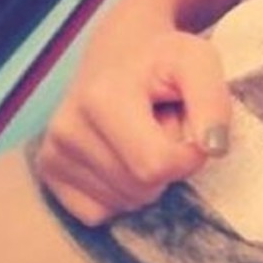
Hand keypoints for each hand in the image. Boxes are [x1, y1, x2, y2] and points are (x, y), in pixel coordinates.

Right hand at [36, 15, 231, 225]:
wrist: (119, 49)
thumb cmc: (163, 58)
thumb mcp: (197, 62)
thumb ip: (212, 100)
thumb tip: (213, 147)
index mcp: (100, 99)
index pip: (156, 165)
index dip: (188, 156)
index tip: (191, 128)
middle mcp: (67, 128)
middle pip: (141, 189)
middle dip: (166, 165)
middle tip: (160, 125)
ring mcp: (52, 152)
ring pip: (123, 204)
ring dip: (145, 177)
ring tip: (140, 134)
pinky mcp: (49, 171)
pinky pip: (99, 213)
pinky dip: (120, 192)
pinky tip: (120, 152)